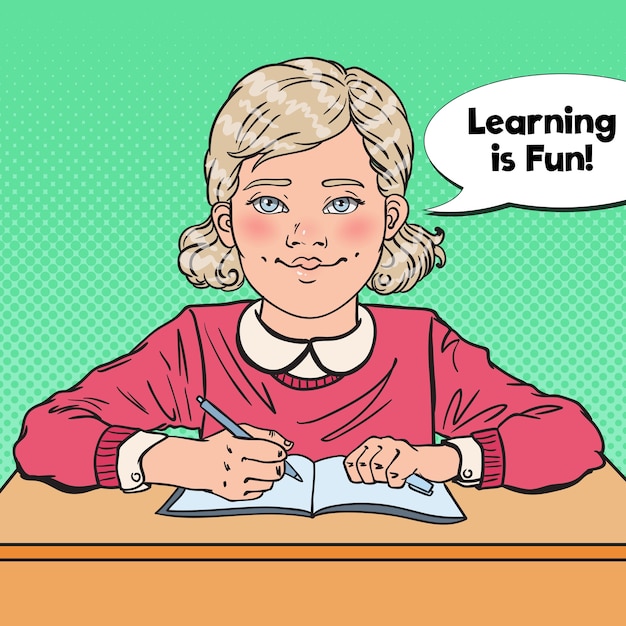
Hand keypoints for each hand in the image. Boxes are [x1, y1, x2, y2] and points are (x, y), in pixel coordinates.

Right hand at [142, 425, 291, 499]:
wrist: (196, 464)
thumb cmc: (223, 444)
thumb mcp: (241, 431)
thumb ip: (268, 435)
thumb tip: (290, 445)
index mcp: (237, 446)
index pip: (272, 452)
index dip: (281, 452)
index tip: (281, 451)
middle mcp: (235, 466)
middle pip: (274, 471)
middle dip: (281, 466)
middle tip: (277, 462)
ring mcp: (234, 483)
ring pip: (270, 483)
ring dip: (269, 475)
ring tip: (257, 467)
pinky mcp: (234, 496)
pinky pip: (260, 492)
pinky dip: (258, 485)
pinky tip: (247, 476)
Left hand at [344, 437, 459, 487]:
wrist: (434, 462)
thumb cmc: (404, 468)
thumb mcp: (384, 467)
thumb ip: (368, 471)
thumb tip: (351, 486)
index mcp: (371, 445)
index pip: (350, 462)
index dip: (355, 476)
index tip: (364, 482)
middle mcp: (382, 442)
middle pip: (364, 465)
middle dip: (371, 478)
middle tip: (382, 480)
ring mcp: (397, 446)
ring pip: (378, 467)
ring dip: (385, 479)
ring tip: (394, 478)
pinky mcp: (411, 456)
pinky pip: (395, 472)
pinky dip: (397, 482)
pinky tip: (404, 479)